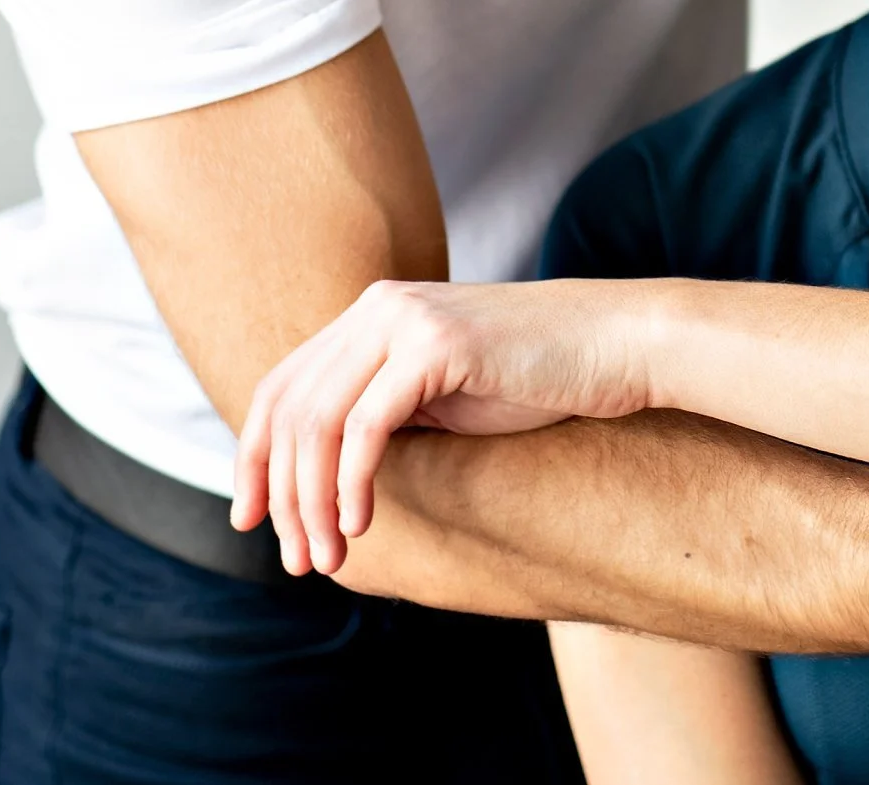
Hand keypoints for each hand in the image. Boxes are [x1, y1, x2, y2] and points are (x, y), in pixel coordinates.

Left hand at [230, 279, 654, 575]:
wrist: (616, 345)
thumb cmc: (543, 378)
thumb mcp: (447, 395)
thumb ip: (388, 413)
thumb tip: (326, 481)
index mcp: (371, 314)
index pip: (281, 388)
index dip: (254, 458)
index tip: (252, 520)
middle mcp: (376, 308)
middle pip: (287, 409)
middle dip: (281, 494)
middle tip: (295, 559)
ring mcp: (402, 320)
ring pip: (318, 422)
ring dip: (312, 500)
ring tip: (327, 556)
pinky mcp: (435, 346)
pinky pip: (366, 425)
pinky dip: (352, 481)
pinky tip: (360, 522)